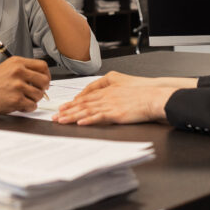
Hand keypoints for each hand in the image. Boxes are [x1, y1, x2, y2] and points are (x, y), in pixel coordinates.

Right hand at [0, 56, 51, 113]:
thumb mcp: (7, 67)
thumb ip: (24, 69)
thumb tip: (43, 78)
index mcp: (17, 62)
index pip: (43, 66)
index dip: (46, 75)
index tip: (44, 81)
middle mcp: (19, 72)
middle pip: (45, 81)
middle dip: (43, 89)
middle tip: (35, 92)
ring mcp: (17, 86)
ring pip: (39, 95)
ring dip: (33, 100)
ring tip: (23, 99)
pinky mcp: (16, 100)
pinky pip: (32, 106)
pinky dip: (28, 108)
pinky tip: (20, 105)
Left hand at [53, 71, 179, 124]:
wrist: (154, 96)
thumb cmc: (142, 93)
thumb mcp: (124, 87)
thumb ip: (112, 91)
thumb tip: (104, 98)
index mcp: (107, 90)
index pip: (86, 97)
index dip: (73, 103)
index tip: (63, 107)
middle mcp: (106, 96)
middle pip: (82, 104)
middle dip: (67, 110)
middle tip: (55, 116)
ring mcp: (110, 105)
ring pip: (87, 110)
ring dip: (72, 116)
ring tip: (61, 121)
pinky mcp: (116, 113)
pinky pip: (99, 117)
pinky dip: (88, 120)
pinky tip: (79, 123)